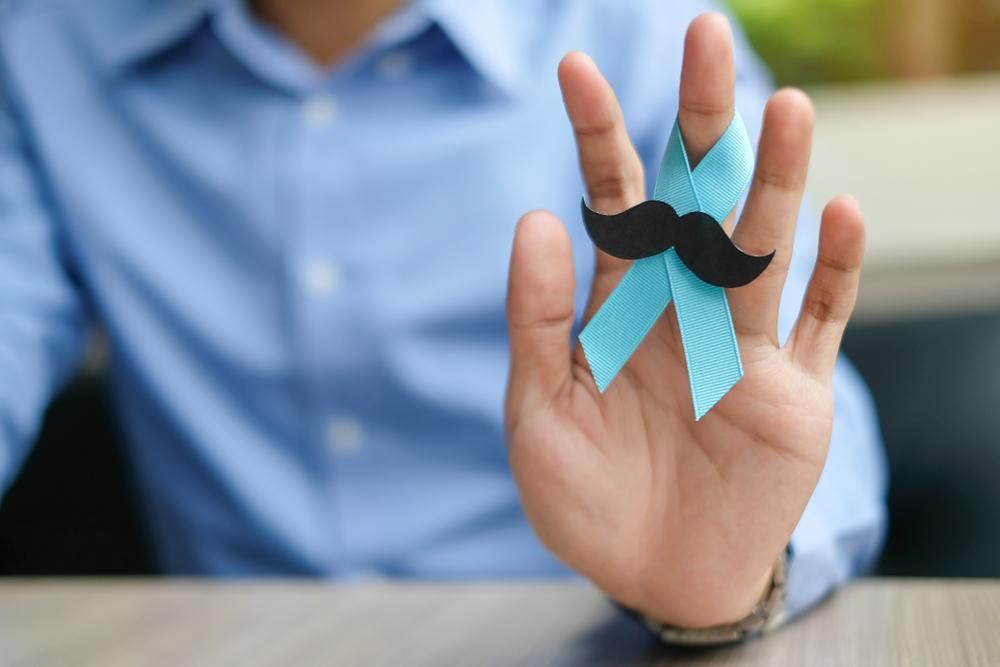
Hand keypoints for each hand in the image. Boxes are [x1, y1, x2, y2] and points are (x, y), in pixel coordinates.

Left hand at [504, 13, 864, 627]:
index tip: (575, 68)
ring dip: (774, 179)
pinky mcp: (792, 390)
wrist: (652, 573)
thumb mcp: (537, 410)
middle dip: (698, 121)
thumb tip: (538, 215)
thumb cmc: (587, 495)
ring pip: (761, 244)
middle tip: (702, 36)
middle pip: (695, 197)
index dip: (597, 135)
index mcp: (619, 303)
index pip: (611, 200)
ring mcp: (741, 343)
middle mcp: (683, 304)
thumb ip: (536, 319)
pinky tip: (841, 214)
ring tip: (785, 107)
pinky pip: (818, 321)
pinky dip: (833, 272)